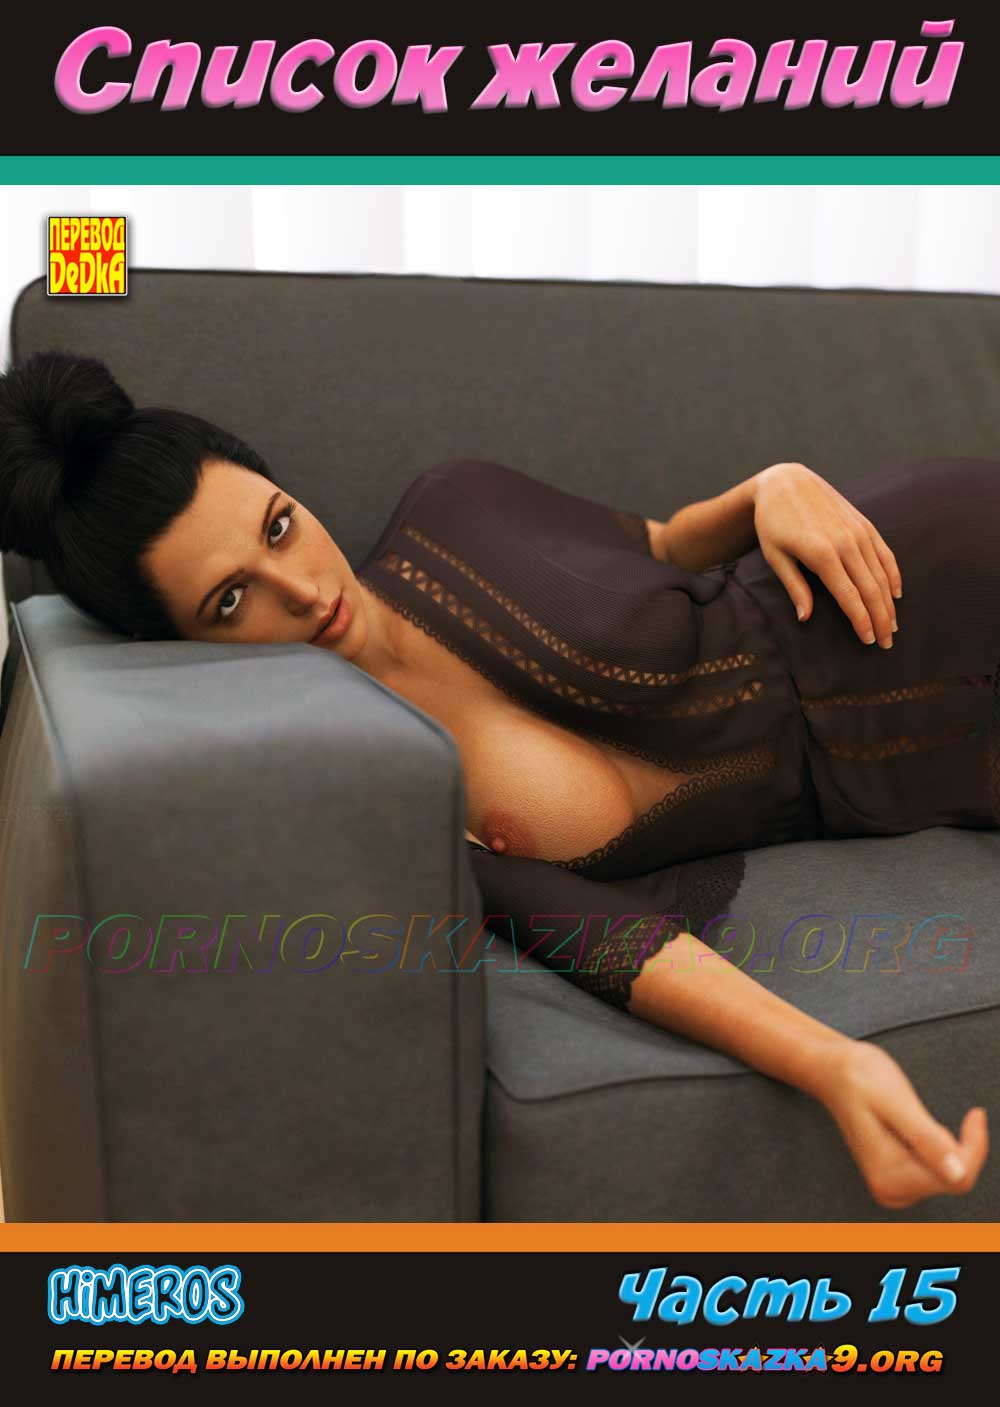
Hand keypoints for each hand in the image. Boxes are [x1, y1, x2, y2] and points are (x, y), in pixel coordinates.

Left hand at [751, 462, 902, 647]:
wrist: (786, 481)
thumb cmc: (773, 523)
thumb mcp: (775, 556)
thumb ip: (794, 587)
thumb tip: (805, 618)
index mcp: (822, 554)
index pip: (850, 596)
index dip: (862, 621)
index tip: (869, 641)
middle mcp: (846, 543)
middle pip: (871, 589)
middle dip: (881, 619)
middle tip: (886, 644)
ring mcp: (858, 531)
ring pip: (882, 574)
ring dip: (889, 602)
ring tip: (892, 626)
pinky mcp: (864, 523)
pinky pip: (885, 553)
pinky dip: (893, 575)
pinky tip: (896, 593)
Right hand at [818, 1040, 988, 1209]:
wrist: (833, 1072)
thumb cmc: (859, 1078)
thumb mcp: (896, 1101)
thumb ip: (926, 1139)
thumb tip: (957, 1172)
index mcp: (889, 1175)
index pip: (958, 1178)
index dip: (974, 1146)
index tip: (975, 1114)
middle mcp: (889, 1189)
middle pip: (953, 1179)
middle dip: (958, 1145)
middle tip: (936, 1111)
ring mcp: (892, 1186)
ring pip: (947, 1175)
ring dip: (946, 1145)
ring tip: (916, 1117)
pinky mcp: (896, 1178)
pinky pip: (936, 1170)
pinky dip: (938, 1147)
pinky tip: (916, 1126)